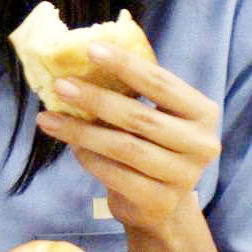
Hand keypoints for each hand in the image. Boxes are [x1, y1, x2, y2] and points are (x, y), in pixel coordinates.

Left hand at [34, 43, 223, 250]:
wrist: (160, 203)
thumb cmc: (151, 145)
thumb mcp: (152, 114)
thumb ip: (131, 91)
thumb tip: (82, 58)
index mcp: (202, 113)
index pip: (161, 82)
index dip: (126, 65)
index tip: (91, 49)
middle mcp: (201, 144)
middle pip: (140, 116)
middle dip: (95, 99)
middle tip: (60, 85)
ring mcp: (183, 176)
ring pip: (124, 147)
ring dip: (81, 131)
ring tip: (48, 118)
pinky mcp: (160, 201)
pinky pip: (116, 175)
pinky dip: (89, 159)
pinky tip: (71, 147)